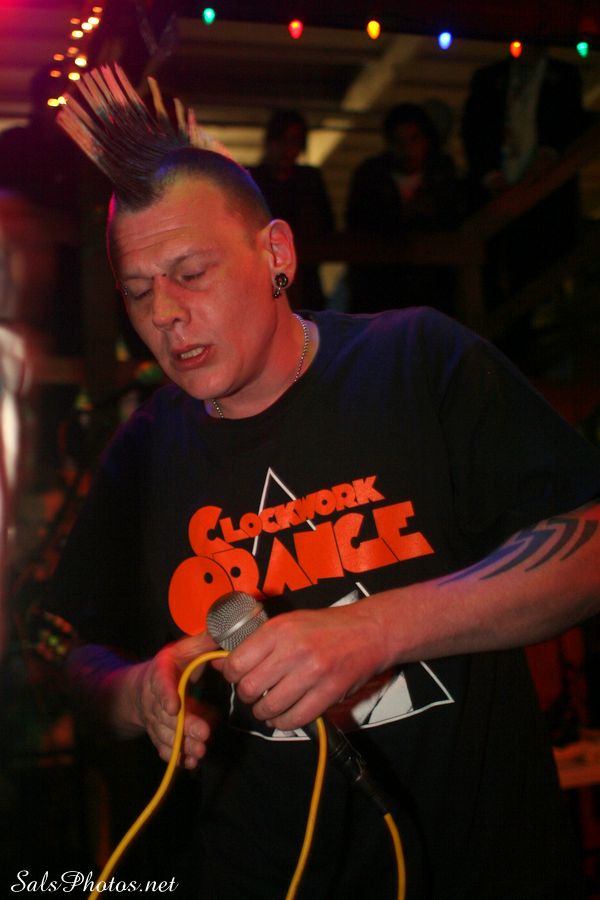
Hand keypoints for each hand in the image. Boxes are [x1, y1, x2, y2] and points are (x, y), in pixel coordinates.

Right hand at [121, 633, 218, 768]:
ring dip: (182, 744)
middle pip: (166, 714)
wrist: (142, 686)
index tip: (174, 707)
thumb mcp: (185, 648)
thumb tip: (225, 632)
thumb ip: (203, 642)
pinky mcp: (158, 733)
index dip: (166, 694)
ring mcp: (154, 717)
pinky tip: (189, 763)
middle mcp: (153, 696)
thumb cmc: (173, 664)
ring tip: (200, 752)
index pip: (161, 682)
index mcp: (161, 671)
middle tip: (203, 734)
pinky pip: (163, 746)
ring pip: (165, 733)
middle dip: (185, 726)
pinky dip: (175, 757)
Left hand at [214, 603, 387, 731]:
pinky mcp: (329, 693)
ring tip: (267, 707)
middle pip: (249, 688)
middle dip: (246, 696)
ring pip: (269, 707)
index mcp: (279, 630)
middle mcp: (294, 650)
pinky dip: (284, 723)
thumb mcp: (288, 623)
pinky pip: (295, 719)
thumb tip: (221, 662)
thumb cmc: (325, 626)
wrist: (370, 631)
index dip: (231, 675)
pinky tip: (283, 716)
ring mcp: (313, 673)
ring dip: (263, 713)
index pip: (236, 662)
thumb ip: (256, 641)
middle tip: (253, 693)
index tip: (237, 676)